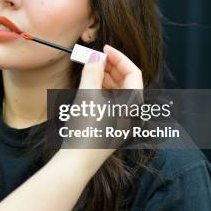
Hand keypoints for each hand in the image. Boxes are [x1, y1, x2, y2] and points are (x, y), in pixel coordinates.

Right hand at [61, 44, 143, 173]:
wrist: (77, 161)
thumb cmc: (86, 128)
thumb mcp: (88, 95)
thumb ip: (92, 71)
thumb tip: (94, 57)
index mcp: (134, 104)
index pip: (133, 72)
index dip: (118, 57)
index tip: (103, 49)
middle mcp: (132, 113)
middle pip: (127, 82)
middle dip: (110, 67)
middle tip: (93, 58)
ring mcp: (122, 122)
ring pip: (118, 93)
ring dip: (105, 78)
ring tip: (89, 69)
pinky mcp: (111, 128)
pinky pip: (111, 103)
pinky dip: (101, 91)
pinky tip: (88, 87)